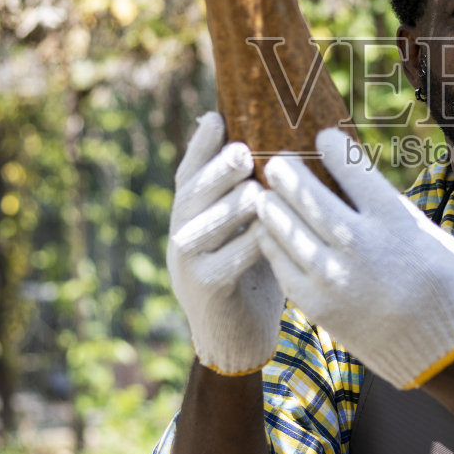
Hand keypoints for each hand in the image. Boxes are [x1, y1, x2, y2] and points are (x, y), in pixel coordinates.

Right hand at [167, 113, 283, 374]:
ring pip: (211, 223)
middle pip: (195, 191)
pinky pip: (231, 259)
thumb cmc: (249, 270)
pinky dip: (253, 244)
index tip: (217, 118)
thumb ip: (248, 189)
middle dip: (219, 171)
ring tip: (257, 191)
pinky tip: (272, 233)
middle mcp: (181, 231)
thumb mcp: (245, 226)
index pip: (189, 170)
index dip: (200, 145)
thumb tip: (267, 140)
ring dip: (236, 206)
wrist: (236, 335)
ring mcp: (188, 260)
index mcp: (189, 211)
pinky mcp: (207, 287)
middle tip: (244, 152)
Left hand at [256, 127, 453, 388]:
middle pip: (310, 197)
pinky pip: (284, 268)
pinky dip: (272, 245)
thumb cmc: (440, 283)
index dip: (331, 147)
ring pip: (288, 231)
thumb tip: (352, 178)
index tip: (321, 138)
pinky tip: (267, 232)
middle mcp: (363, 246)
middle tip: (275, 160)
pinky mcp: (320, 307)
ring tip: (263, 193)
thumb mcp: (427, 234)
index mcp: (395, 221)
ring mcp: (337, 278)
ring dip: (271, 207)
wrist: (441, 350)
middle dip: (287, 174)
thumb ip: (388, 208)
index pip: (352, 168)